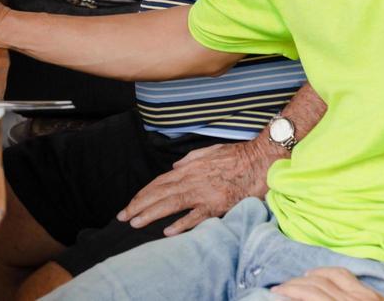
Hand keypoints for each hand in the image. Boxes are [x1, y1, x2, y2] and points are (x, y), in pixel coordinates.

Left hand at [117, 138, 277, 235]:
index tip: (130, 204)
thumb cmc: (237, 155)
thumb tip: (173, 167)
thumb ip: (189, 160)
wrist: (261, 159)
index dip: (142, 194)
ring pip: (171, 203)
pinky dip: (182, 223)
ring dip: (151, 213)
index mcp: (188, 168)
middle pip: (159, 193)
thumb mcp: (209, 151)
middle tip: (122, 217)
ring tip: (135, 222)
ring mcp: (204, 192)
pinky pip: (197, 215)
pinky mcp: (219, 203)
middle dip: (138, 205)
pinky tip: (168, 231)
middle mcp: (192, 179)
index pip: (159, 182)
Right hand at [273, 268, 383, 299]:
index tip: (274, 293)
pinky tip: (320, 274)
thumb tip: (306, 298)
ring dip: (308, 276)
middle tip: (279, 288)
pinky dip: (327, 271)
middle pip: (315, 285)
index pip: (311, 295)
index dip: (290, 292)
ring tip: (296, 281)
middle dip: (293, 285)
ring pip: (328, 276)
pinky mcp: (372, 294)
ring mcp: (364, 295)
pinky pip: (344, 274)